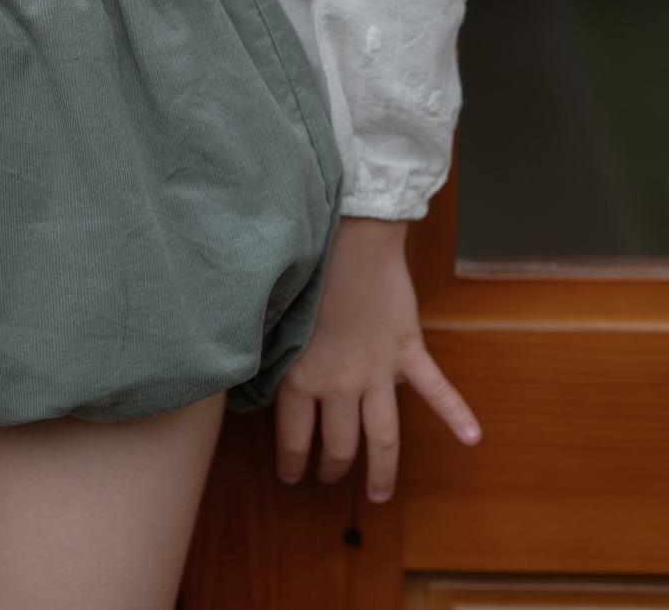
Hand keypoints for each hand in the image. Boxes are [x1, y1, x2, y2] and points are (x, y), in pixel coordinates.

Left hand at [274, 215, 480, 501]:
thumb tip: (261, 383)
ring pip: (383, 436)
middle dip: (334, 469)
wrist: (347, 239)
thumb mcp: (277, 324)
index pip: (295, 437)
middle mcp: (340, 383)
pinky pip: (435, 389)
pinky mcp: (406, 350)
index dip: (293, 463)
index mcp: (301, 377)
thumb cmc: (305, 274)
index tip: (292, 477)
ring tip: (380, 494)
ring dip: (382, 470)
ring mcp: (377, 370)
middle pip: (341, 444)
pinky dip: (456, 413)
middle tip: (329, 479)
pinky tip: (471, 438)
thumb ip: (276, 360)